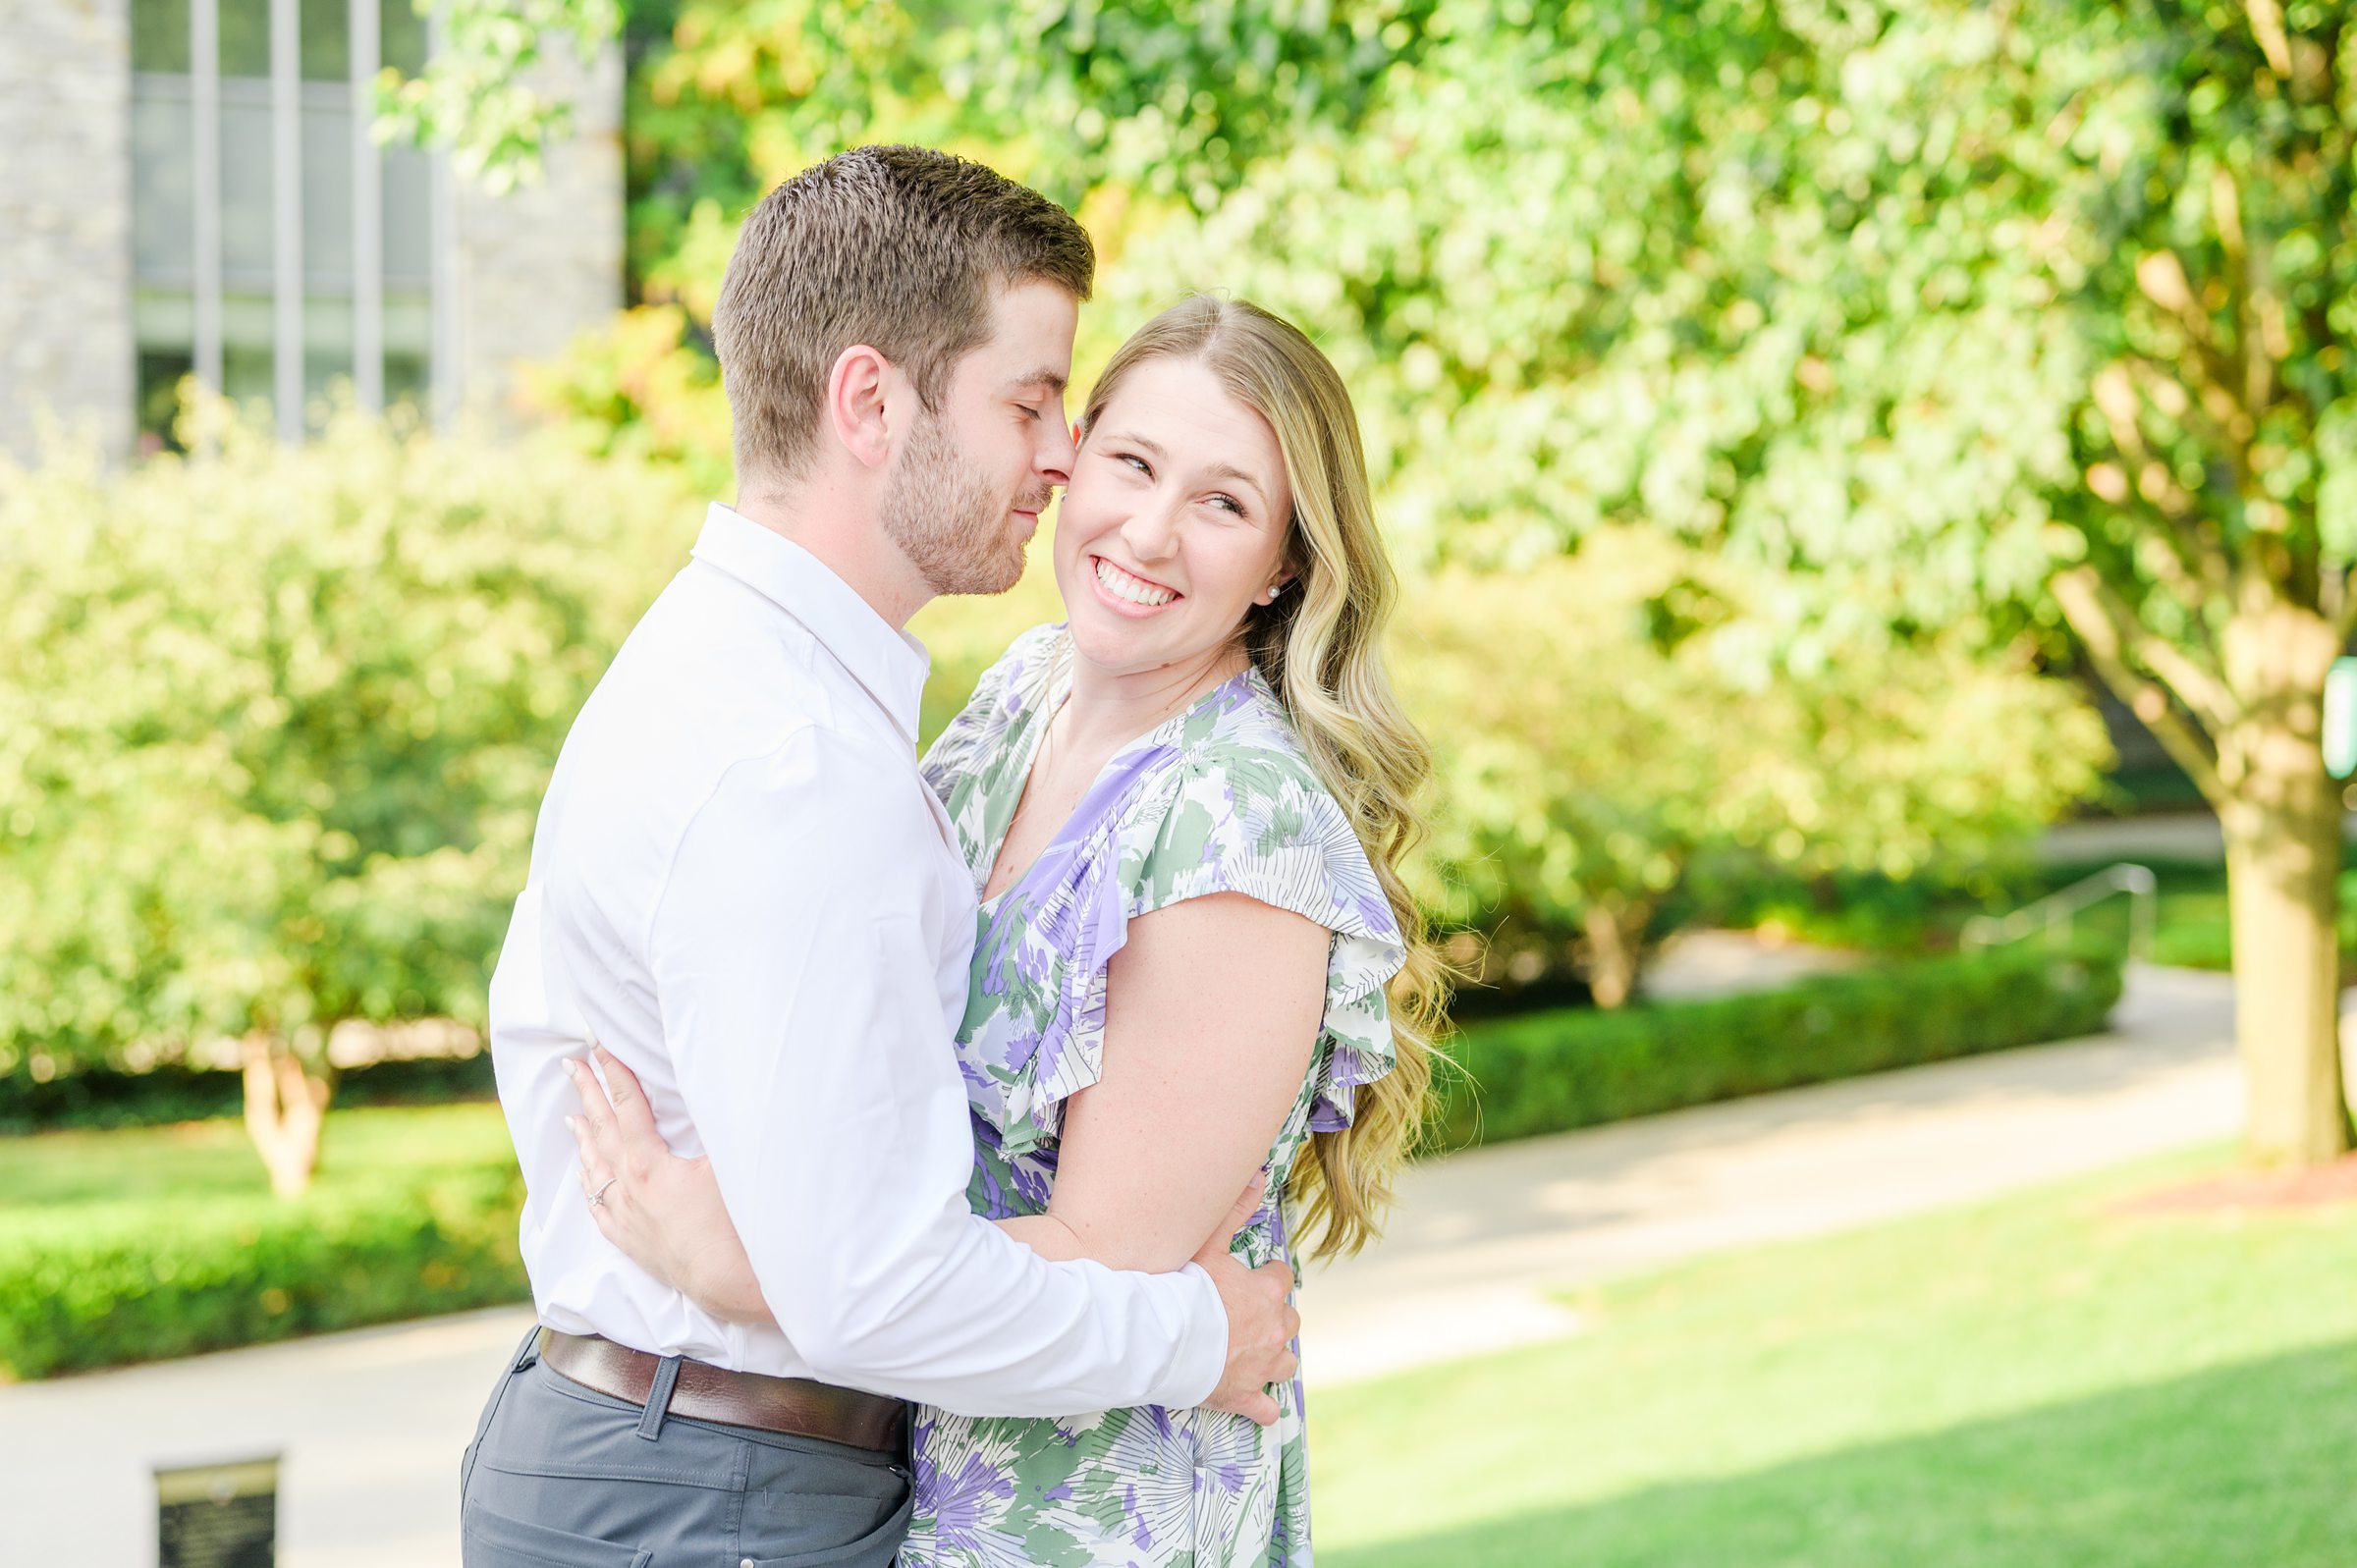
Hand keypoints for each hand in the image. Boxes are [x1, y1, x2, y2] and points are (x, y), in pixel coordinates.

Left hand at [564, 1044, 770, 1324]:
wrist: (730, 1283)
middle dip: (587, 1094)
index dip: (614, 1072)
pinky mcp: (631, 1241)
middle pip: (602, 1131)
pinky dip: (589, 1185)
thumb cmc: (736, 1224)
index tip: (598, 1047)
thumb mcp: (731, 1164)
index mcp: (650, 1164)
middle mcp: (629, 1188)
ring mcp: (626, 1217)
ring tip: (570, 1116)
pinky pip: (599, 1207)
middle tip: (571, 1066)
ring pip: (595, 1170)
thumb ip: (717, 1126)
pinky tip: (585, 1176)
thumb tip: (716, 1094)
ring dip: (583, 1138)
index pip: (627, 1106)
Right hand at [1192, 1174, 1299, 1426]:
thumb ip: (1234, 1209)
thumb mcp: (1209, 1243)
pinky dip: (1263, 1409)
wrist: (1166, 1341)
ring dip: (1276, 1361)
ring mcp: (1261, 1367)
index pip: (1282, 1278)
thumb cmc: (1185, 1290)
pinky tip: (1259, 1407)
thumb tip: (1260, 1175)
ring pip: (1286, 1365)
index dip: (1269, 1277)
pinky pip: (1265, 1410)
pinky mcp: (1245, 1396)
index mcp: (1266, 1293)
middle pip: (1290, 1322)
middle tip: (1250, 1317)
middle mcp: (1273, 1330)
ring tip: (1256, 1356)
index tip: (1255, 1277)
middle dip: (1276, 1319)